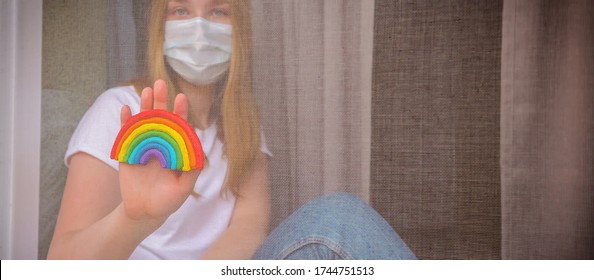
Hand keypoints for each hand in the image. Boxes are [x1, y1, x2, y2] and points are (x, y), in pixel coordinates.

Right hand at [118, 80, 199, 221]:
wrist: (144, 213)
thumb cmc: (168, 201)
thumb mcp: (183, 188)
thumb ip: (191, 171)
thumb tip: (199, 154)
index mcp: (174, 149)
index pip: (178, 126)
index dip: (180, 112)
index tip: (181, 98)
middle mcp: (160, 144)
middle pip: (160, 118)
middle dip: (161, 101)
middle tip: (161, 83)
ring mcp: (143, 147)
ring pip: (143, 122)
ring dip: (144, 106)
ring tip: (147, 90)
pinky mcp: (127, 153)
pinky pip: (125, 134)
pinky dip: (125, 121)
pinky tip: (126, 108)